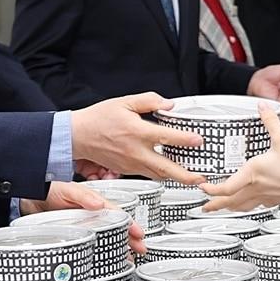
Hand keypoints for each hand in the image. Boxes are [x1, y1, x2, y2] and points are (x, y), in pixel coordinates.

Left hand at [19, 182, 144, 254]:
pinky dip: (101, 252)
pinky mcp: (75, 235)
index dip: (129, 223)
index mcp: (94, 203)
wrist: (30, 199)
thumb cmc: (49, 190)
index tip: (138, 233)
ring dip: (119, 247)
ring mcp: (85, 226)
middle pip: (116, 227)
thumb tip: (99, 203)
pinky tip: (107, 261)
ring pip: (107, 237)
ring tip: (130, 259)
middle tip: (141, 249)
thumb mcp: (67, 190)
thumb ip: (83, 196)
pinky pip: (92, 244)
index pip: (117, 214)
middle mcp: (92, 215)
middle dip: (130, 238)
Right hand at [71, 92, 205, 185]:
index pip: (166, 137)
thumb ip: (149, 101)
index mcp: (136, 132)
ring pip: (158, 175)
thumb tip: (169, 104)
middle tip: (202, 180)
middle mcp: (135, 151)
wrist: (77, 136)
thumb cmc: (99, 118)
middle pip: (165, 168)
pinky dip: (161, 175)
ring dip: (176, 178)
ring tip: (193, 178)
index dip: (185, 139)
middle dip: (186, 176)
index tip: (199, 140)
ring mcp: (130, 164)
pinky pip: (148, 174)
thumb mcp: (124, 102)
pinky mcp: (126, 170)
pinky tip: (171, 171)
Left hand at [202, 105, 279, 211]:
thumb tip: (263, 108)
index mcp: (253, 173)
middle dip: (214, 204)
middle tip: (204, 205)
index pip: (225, 187)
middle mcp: (256, 187)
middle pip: (229, 202)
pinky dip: (247, 206)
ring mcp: (265, 196)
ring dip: (228, 208)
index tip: (203, 186)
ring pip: (241, 206)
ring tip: (221, 208)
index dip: (211, 189)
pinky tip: (249, 202)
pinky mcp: (274, 200)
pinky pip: (256, 206)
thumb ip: (271, 122)